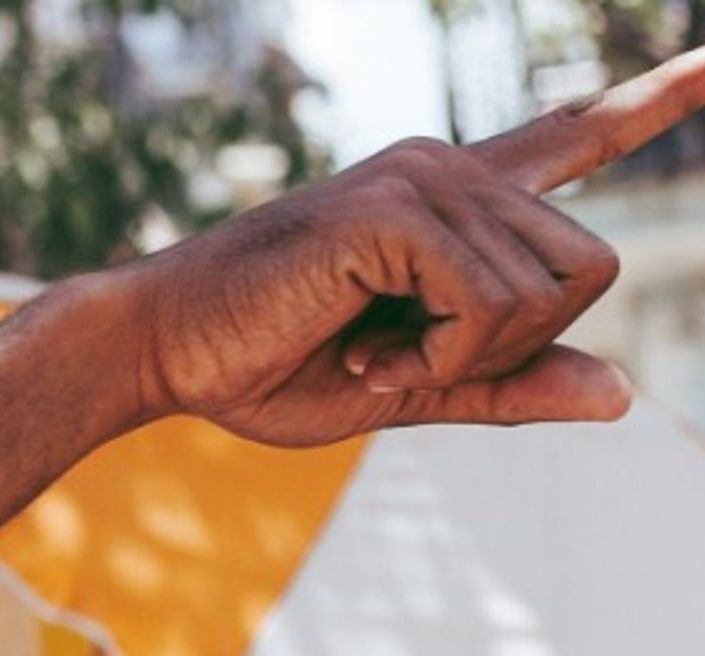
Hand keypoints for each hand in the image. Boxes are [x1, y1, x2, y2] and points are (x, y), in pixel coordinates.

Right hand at [119, 55, 704, 446]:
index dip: (650, 104)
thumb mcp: (404, 387)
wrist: (158, 352)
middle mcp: (451, 169)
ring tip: (369, 359)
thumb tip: (623, 397)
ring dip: (468, 356)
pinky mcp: (396, 209)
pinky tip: (364, 357)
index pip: (573, 140)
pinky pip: (487, 301)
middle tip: (404, 365)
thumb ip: (507, 383)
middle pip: (586, 267)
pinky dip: (436, 354)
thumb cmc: (261, 367)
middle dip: (515, 345)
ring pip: (543, 291)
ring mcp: (426, 178)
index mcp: (454, 202)